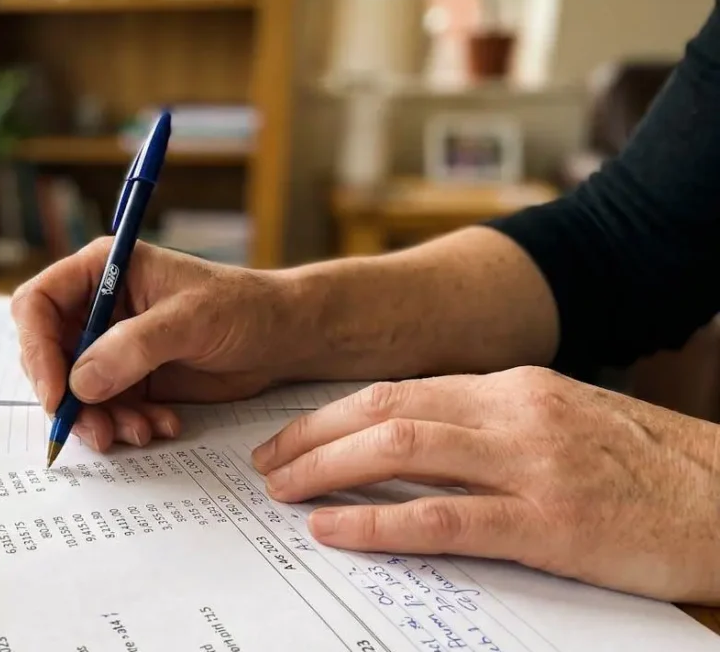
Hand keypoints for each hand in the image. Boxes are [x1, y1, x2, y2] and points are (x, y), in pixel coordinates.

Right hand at [11, 238, 291, 451]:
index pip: (38, 304)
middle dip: (69, 398)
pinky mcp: (130, 377)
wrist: (284, 337)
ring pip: (76, 391)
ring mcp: (111, 344)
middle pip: (49, 355)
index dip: (37, 349)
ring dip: (101, 419)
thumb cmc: (243, 307)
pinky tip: (162, 426)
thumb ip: (134, 347)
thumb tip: (81, 382)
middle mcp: (97, 306)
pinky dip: (127, 424)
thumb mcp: (190, 320)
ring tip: (140, 432)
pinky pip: (106, 409)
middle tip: (97, 430)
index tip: (57, 393)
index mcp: (101, 271)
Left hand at [251, 366, 719, 604]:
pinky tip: (334, 531)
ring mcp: (530, 463)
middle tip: (265, 463)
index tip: (292, 436)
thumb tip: (417, 442)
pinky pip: (440, 518)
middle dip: (311, 435)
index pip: (398, 389)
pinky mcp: (547, 522)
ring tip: (281, 492)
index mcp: (515, 386)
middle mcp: (514, 411)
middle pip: (383, 409)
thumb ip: (494, 425)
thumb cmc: (653, 470)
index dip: (332, 413)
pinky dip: (376, 522)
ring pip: (400, 449)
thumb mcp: (567, 423)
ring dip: (325, 468)